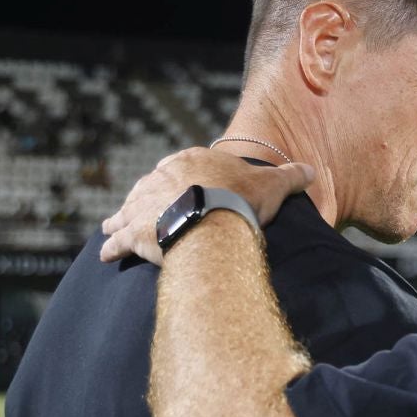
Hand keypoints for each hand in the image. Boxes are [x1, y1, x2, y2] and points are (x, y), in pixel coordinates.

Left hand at [98, 147, 314, 264]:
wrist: (214, 223)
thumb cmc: (242, 201)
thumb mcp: (272, 185)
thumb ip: (290, 176)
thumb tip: (310, 171)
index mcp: (192, 162)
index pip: (181, 166)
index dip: (179, 178)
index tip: (177, 188)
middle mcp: (162, 177)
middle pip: (150, 186)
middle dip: (144, 198)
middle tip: (139, 209)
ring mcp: (144, 203)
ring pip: (128, 210)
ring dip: (117, 220)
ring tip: (109, 228)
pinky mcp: (134, 230)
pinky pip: (118, 240)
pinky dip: (111, 247)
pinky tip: (105, 255)